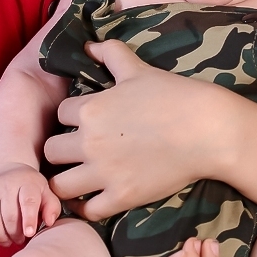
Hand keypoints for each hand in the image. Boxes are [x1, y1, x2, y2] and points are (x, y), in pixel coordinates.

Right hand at [0, 164, 61, 246]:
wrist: (7, 169)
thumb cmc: (30, 186)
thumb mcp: (45, 191)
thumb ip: (52, 206)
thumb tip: (49, 222)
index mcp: (27, 182)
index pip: (28, 201)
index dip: (29, 218)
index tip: (29, 233)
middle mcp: (6, 183)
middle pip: (9, 216)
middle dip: (15, 234)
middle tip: (20, 240)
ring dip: (0, 237)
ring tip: (8, 240)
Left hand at [44, 40, 234, 219]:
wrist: (206, 130)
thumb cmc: (173, 95)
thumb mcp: (137, 68)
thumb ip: (110, 53)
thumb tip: (89, 45)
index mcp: (91, 109)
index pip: (59, 114)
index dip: (71, 116)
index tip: (82, 121)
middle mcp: (90, 142)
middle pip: (50, 151)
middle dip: (60, 149)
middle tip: (75, 150)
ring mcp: (104, 173)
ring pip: (59, 185)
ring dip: (64, 180)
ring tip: (75, 177)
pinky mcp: (121, 197)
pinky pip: (86, 211)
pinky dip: (84, 207)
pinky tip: (90, 198)